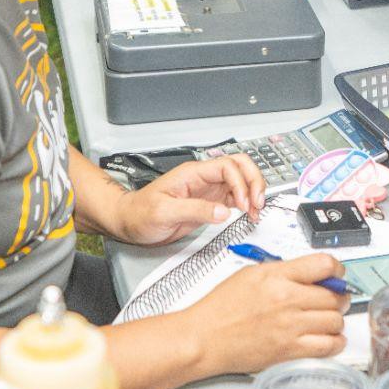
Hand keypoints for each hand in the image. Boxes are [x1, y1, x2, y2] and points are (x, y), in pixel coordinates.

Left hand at [113, 154, 264, 246]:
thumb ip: (195, 210)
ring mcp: (208, 189)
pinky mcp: (210, 202)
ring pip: (241, 181)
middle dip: (254, 181)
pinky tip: (248, 214)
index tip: (243, 203)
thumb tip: (223, 211)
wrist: (130, 222)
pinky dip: (246, 204)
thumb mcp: (164, 212)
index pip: (226, 166)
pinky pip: (235, 197)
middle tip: (258, 203)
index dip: (240, 182)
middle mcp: (203, 178)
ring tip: (256, 211)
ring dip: (253, 193)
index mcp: (193, 173)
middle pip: (239, 166)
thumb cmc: (140, 213)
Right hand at [186, 254, 347, 374]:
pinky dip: (335, 342)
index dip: (337, 269)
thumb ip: (284, 271)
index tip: (337, 275)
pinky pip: (328, 347)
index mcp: (277, 277)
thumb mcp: (251, 274)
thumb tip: (311, 273)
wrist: (205, 338)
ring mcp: (290, 328)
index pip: (324, 265)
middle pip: (334, 296)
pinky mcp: (289, 351)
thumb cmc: (222, 308)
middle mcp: (287, 301)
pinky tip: (329, 339)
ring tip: (328, 319)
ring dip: (336, 320)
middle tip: (335, 299)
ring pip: (335, 321)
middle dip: (339, 297)